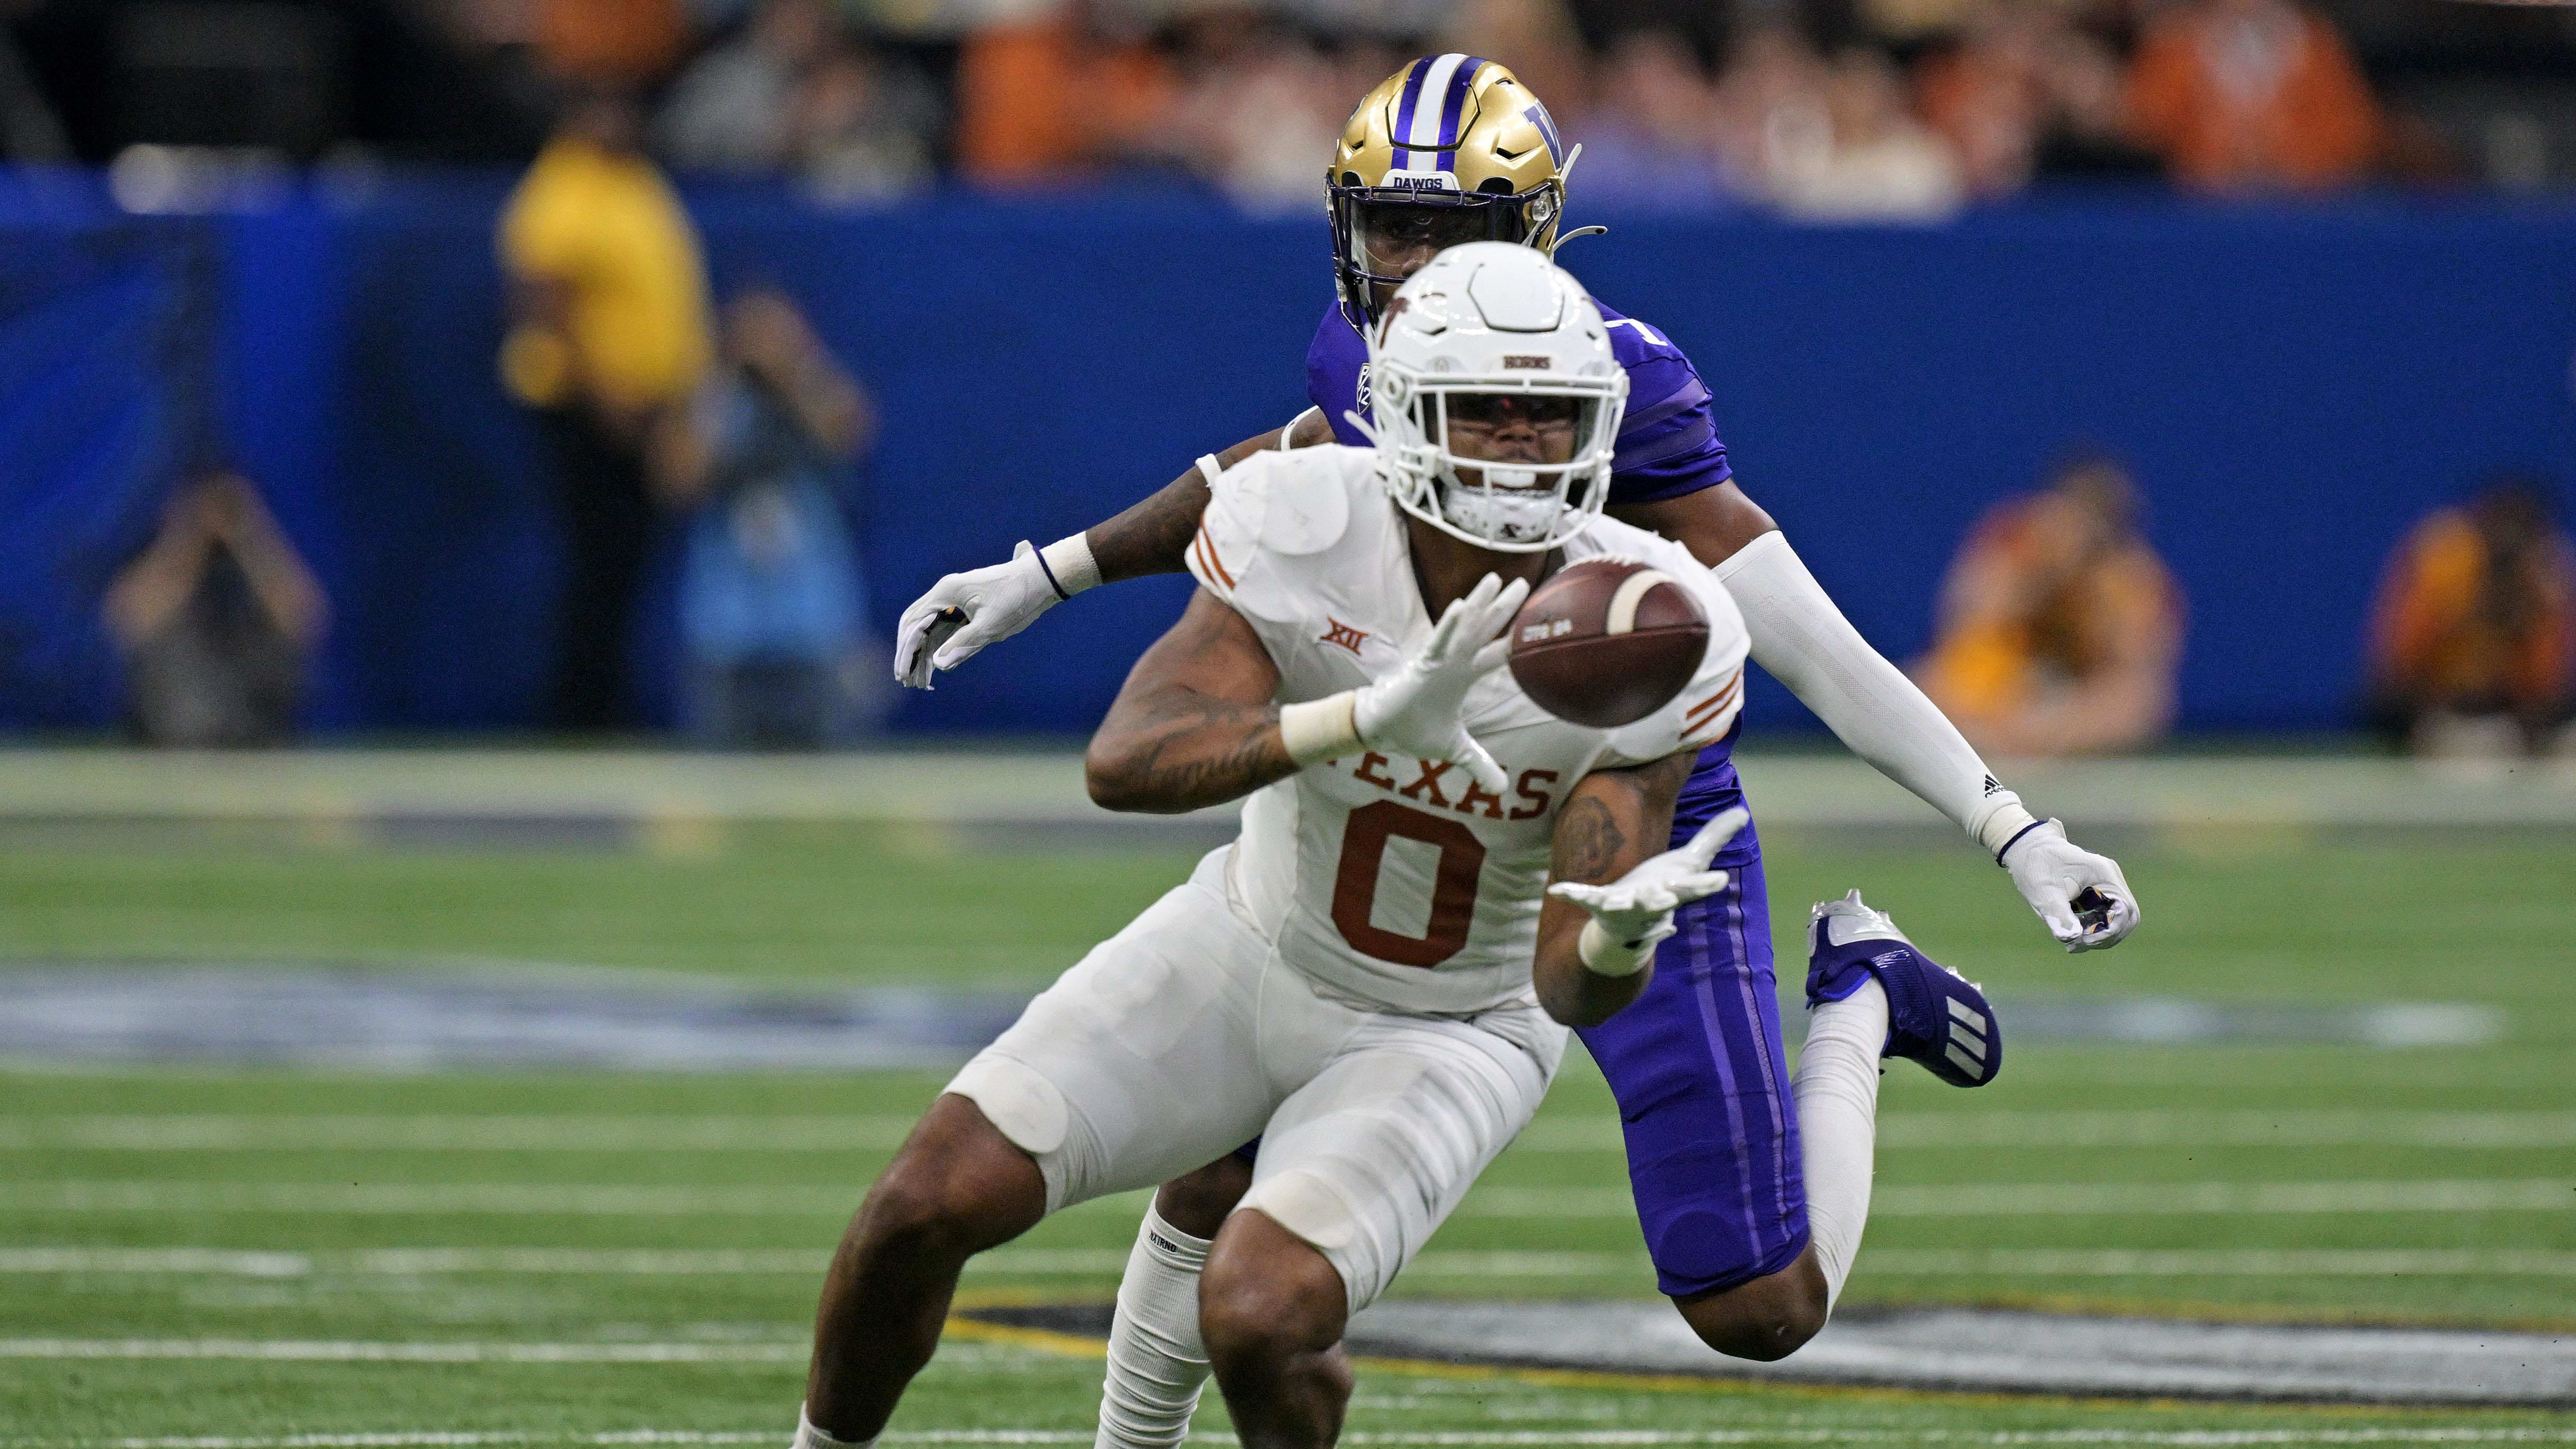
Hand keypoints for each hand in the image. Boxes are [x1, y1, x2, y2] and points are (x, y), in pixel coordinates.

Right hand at [893, 542, 1059, 688]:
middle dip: (909, 654)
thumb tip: (940, 664)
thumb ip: (965, 644)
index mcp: (947, 592)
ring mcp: (953, 600)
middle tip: (905, 681)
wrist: (1041, 579)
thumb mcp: (992, 625)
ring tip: (918, 681)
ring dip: (922, 653)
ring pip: (928, 629)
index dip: (906, 651)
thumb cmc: (1017, 597)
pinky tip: (935, 668)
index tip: (902, 674)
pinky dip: (937, 648)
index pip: (914, 624)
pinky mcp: (964, 608)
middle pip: (915, 626)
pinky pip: (943, 629)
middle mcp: (945, 594)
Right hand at [1351, 573, 1527, 795]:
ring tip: (1494, 578)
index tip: (1536, 620)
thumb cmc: (1414, 731)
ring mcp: (1440, 661)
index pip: (1498, 652)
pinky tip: (1461, 606)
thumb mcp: (1455, 750)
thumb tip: (1500, 791)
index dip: (1517, 638)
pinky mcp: (1422, 665)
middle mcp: (1456, 662)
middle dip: (1505, 607)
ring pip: (1465, 627)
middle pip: (1487, 629)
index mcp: (1465, 675)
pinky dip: (1449, 625)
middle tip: (1526, 581)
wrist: (1382, 731)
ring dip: (1479, 604)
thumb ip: (1479, 763)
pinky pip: (1439, 642)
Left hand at [1548, 806, 1747, 951]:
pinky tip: (1556, 889)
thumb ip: (1713, 839)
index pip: (1694, 888)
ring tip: (1619, 902)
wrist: (1627, 930)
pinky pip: (1585, 899)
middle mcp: (1652, 901)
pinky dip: (1572, 893)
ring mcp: (1624, 906)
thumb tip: (1743, 812)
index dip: (1705, 885)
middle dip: (1663, 899)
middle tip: (1668, 896)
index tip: (1719, 881)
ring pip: (1626, 905)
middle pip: (1661, 901)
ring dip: (1624, 904)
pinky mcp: (1600, 906)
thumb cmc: (1662, 890)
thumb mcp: (1688, 864)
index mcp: (1675, 890)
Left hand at [2002, 818, 2138, 951]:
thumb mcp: (2043, 892)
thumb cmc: (2035, 866)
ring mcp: (2107, 885)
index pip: (2125, 910)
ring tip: (2072, 944)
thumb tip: (2071, 938)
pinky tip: (2072, 936)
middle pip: (2126, 917)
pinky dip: (2093, 929)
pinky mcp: (2098, 892)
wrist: (2027, 848)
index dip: (2111, 930)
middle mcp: (2111, 879)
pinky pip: (2105, 915)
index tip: (2086, 939)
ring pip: (2117, 919)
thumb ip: (2058, 915)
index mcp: (2104, 875)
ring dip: (2099, 935)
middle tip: (2079, 944)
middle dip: (2107, 936)